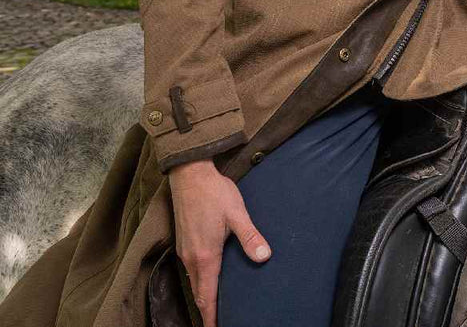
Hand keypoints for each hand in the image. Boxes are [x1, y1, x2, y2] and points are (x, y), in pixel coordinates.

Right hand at [169, 159, 270, 326]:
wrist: (189, 173)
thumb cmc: (214, 193)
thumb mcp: (237, 214)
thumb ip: (250, 237)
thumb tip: (265, 257)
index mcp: (205, 257)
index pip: (207, 297)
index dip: (212, 317)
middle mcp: (191, 258)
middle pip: (198, 294)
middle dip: (208, 310)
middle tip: (219, 322)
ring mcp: (185, 250)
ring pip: (193, 281)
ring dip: (203, 295)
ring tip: (216, 305)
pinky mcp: (183, 241)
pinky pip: (191, 269)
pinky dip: (199, 281)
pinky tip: (209, 277)